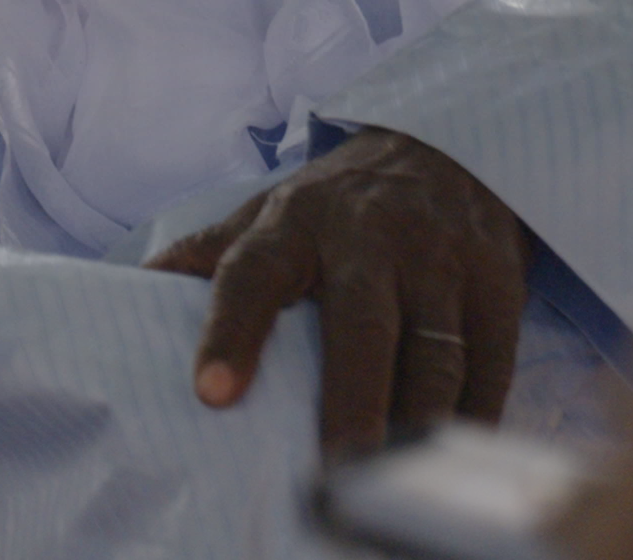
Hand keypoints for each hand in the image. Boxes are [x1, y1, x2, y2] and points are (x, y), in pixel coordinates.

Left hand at [147, 128, 528, 455]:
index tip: (212, 393)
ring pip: (435, 354)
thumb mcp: (267, 212)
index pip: (251, 274)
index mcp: (294, 223)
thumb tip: (132, 292)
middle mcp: (370, 238)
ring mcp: (441, 261)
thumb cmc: (338, 204)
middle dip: (351, 400)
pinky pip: (490, 365)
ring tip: (393, 483)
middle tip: (336, 469)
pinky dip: (473, 418)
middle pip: (361, 326)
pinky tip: (451, 461)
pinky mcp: (500, 285)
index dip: (230, 332)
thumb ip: (207, 254)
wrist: (447, 148)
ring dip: (416, 423)